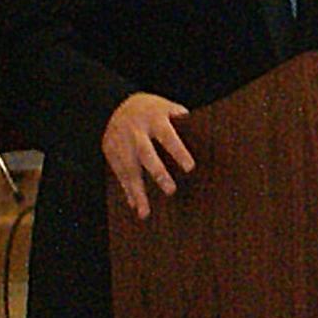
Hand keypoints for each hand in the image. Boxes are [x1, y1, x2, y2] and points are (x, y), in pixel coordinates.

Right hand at [102, 92, 194, 219]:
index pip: (168, 136)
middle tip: (171, 191)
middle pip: (147, 154)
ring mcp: (121, 142)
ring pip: (129, 169)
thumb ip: (182, 120)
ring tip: (145, 213)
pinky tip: (135, 205)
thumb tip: (207, 132)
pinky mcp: (110, 151)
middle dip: (158, 173)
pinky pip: (119, 174)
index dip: (178, 151)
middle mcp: (136, 131)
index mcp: (154, 118)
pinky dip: (127, 190)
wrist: (116, 104)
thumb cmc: (152, 109)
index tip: (190, 168)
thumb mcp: (167, 107)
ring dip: (137, 192)